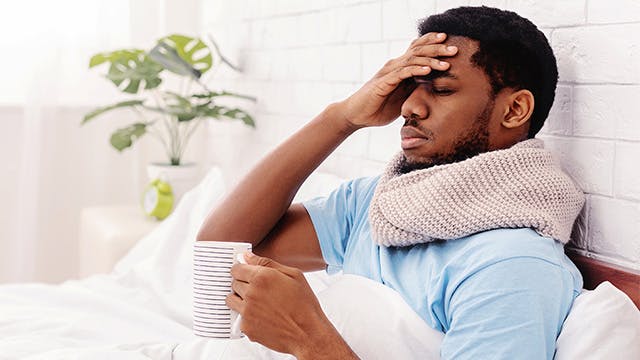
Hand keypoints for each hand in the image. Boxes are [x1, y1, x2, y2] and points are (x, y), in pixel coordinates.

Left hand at [227, 253, 357, 358]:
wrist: (308, 333)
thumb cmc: (304, 304)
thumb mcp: (293, 275)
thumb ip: (267, 262)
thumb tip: (247, 256)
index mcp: (262, 277)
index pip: (236, 269)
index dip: (241, 269)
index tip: (246, 272)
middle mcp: (251, 293)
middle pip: (234, 283)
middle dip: (243, 283)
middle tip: (259, 290)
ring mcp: (247, 312)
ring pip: (231, 300)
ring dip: (240, 298)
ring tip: (258, 303)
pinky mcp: (246, 327)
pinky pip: (238, 317)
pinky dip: (247, 315)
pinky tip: (262, 316)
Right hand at [336, 32, 457, 128]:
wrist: (357, 115)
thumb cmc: (379, 107)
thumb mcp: (403, 98)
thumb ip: (415, 89)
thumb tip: (435, 89)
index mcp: (400, 67)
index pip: (418, 49)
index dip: (433, 44)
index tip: (450, 43)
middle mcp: (395, 65)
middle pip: (418, 50)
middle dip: (437, 49)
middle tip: (454, 49)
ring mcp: (389, 72)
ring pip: (413, 60)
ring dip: (431, 60)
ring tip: (446, 62)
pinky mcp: (383, 82)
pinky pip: (402, 73)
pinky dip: (415, 71)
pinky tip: (427, 71)